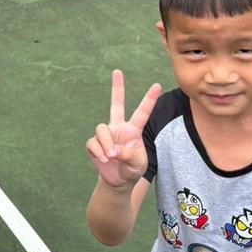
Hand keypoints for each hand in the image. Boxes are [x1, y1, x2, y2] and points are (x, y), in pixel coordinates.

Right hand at [85, 70, 161, 187]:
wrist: (118, 180)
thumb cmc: (132, 169)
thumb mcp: (138, 165)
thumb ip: (130, 156)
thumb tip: (114, 150)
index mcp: (133, 130)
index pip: (142, 112)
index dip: (149, 99)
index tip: (157, 85)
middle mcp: (118, 128)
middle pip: (116, 104)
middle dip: (117, 88)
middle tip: (117, 71)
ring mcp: (105, 135)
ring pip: (101, 128)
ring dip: (106, 143)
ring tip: (112, 156)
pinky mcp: (94, 144)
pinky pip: (93, 143)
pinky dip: (98, 151)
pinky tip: (104, 159)